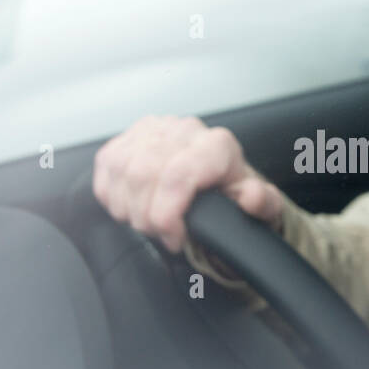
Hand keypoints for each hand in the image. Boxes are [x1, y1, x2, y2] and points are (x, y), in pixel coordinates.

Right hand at [93, 116, 282, 251]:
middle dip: (146, 217)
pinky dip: (113, 195)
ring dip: (128, 207)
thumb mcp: (258, 204)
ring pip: (121, 169)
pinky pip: (106, 166)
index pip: (175, 177)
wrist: (214, 176)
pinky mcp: (129, 136)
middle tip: (161, 234)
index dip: (166, 216)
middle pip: (142, 175)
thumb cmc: (230, 192)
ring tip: (148, 221)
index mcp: (216, 146)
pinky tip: (132, 206)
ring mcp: (153, 129)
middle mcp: (183, 131)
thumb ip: (263, 203)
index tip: (175, 238)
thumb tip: (251, 197)